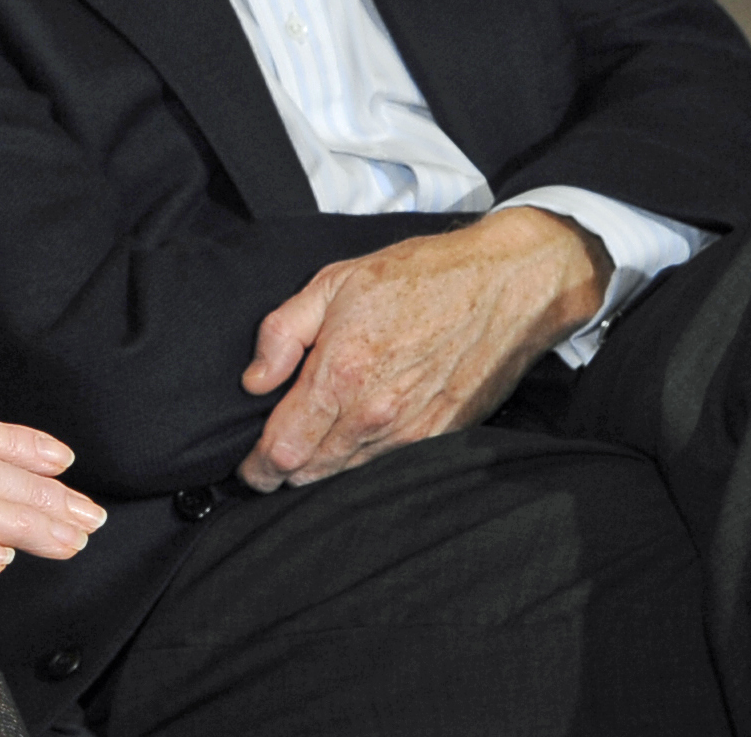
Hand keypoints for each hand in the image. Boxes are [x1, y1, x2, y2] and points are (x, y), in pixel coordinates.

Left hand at [236, 208, 608, 492]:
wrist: (503, 286)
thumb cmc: (417, 277)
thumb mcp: (333, 283)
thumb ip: (283, 334)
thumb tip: (254, 382)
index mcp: (341, 374)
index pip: (282, 450)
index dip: (256, 466)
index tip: (247, 464)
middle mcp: (374, 414)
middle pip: (310, 472)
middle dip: (283, 469)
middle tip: (270, 453)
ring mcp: (411, 432)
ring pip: (347, 474)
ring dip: (322, 467)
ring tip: (309, 444)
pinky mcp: (440, 437)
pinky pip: (385, 466)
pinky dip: (362, 460)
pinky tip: (354, 436)